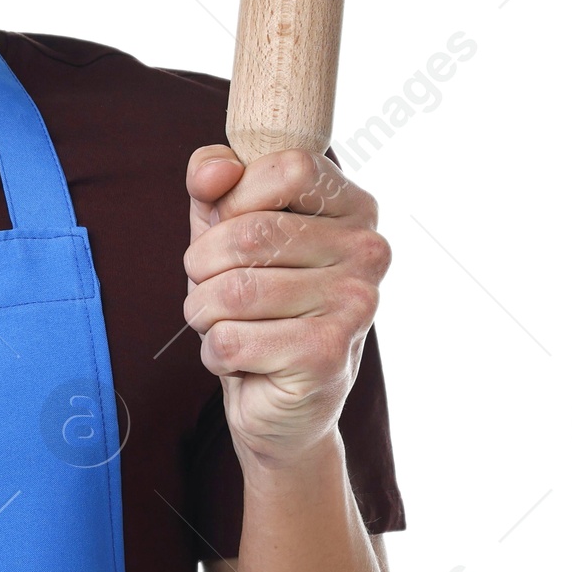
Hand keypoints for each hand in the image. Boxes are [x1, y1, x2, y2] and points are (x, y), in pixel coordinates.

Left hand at [183, 145, 389, 463]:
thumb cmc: (253, 305)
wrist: (281, 403)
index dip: (234, 200)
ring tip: (228, 325)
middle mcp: (368, 251)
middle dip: (202, 267)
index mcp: (353, 208)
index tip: (231, 230)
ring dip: (204, 313)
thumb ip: (214, 184)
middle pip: (248, 233)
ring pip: (231, 290)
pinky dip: (216, 354)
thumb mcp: (224, 229)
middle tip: (214, 290)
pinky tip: (245, 361)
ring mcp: (355, 304)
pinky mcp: (328, 355)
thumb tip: (214, 169)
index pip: (284, 168)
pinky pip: (229, 340)